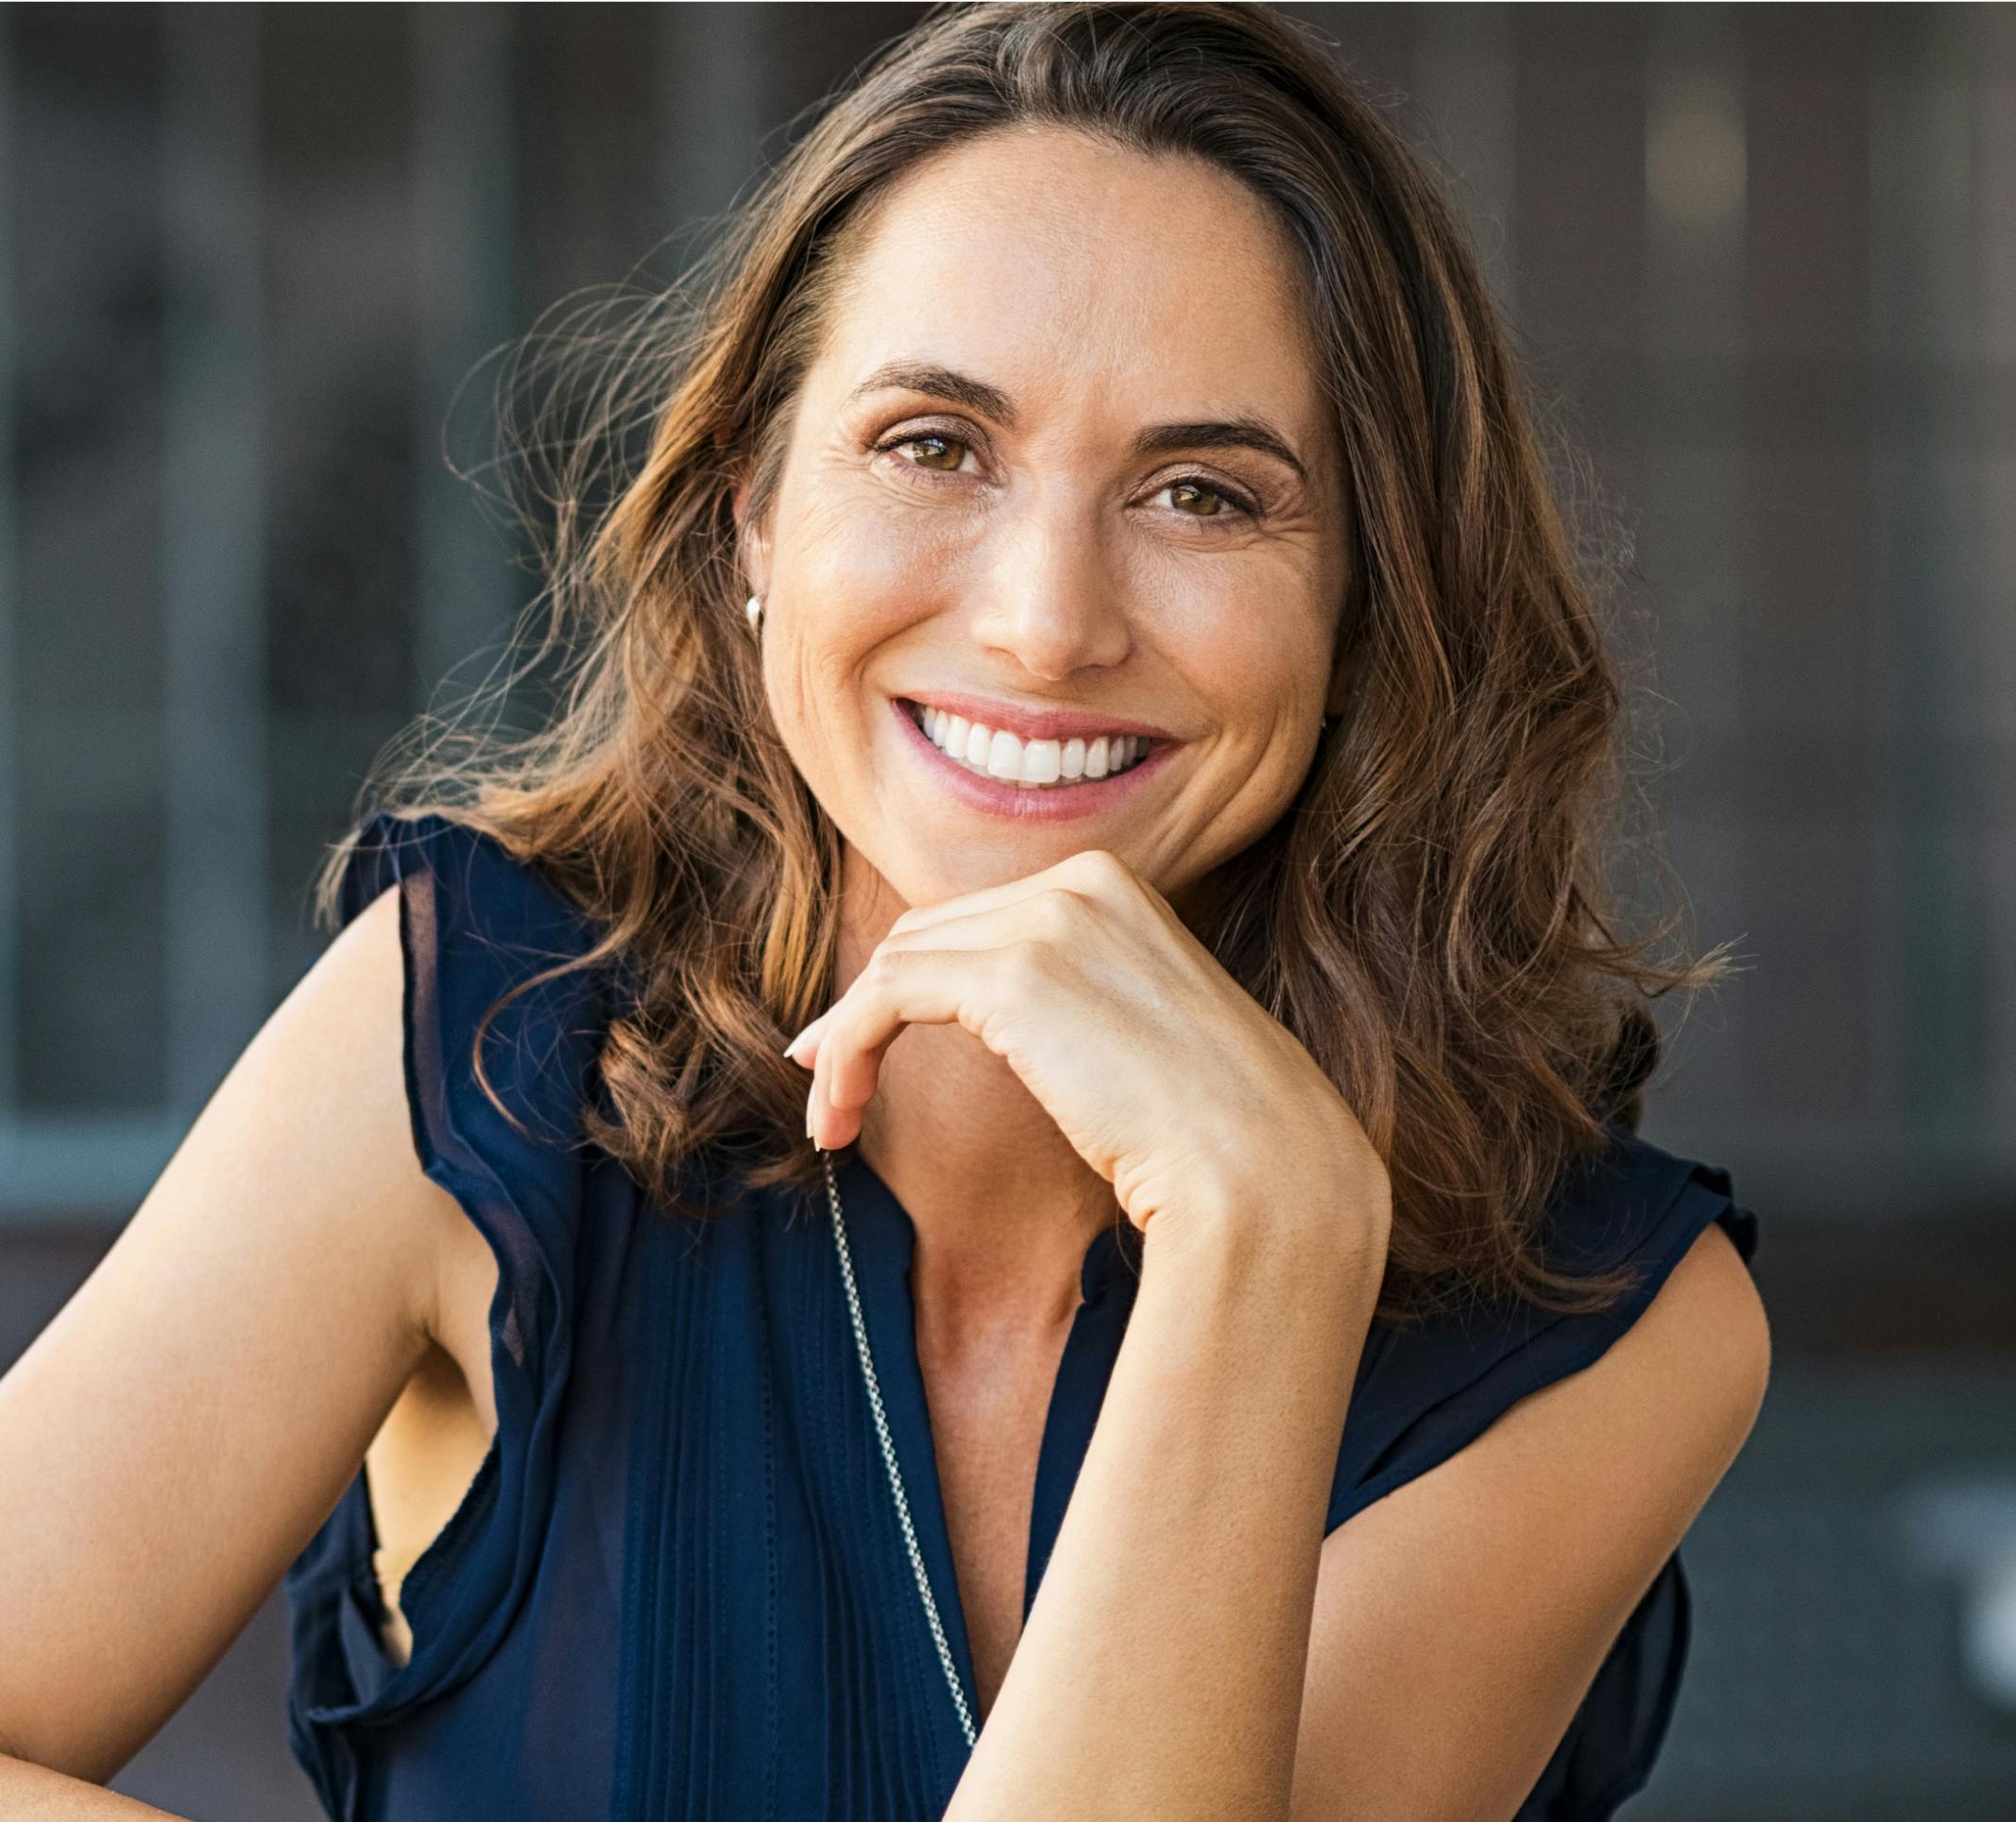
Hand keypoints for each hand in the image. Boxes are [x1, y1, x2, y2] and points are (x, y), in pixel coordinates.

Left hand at [783, 848, 1389, 1242]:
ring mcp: (1048, 919)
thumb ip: (1074, 1003)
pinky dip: (845, 1050)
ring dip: (845, 1043)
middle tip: (829, 1085)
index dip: (908, 982)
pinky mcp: (1012, 976)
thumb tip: (996, 1021)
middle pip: (928, 934)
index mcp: (1116, 885)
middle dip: (865, 1008)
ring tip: (832, 1122)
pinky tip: (837, 1112)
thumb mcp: (1141, 1034)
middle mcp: (1080, 882)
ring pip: (895, 965)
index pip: (977, 920)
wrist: (1261, 1172)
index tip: (861, 1047)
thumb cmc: (1216, 1131)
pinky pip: (885, 1000)